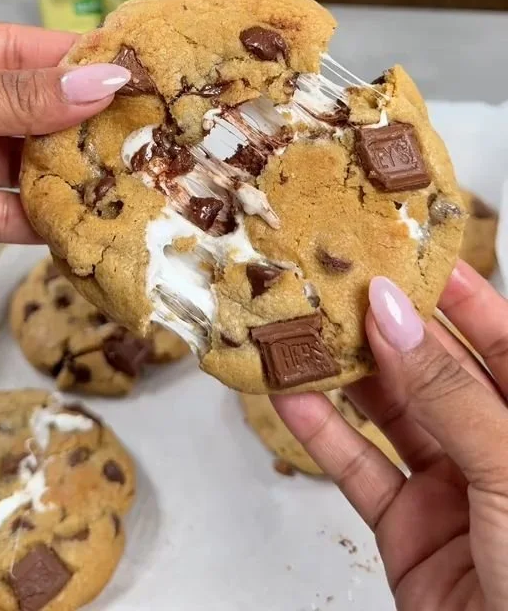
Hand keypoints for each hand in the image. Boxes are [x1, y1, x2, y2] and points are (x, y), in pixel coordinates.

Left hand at [0, 20, 129, 244]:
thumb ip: (12, 96)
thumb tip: (98, 84)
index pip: (23, 50)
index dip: (80, 60)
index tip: (139, 71)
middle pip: (34, 110)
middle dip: (90, 121)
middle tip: (153, 129)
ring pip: (26, 166)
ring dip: (76, 174)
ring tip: (135, 176)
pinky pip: (4, 217)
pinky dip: (44, 222)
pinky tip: (89, 220)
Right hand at [274, 259, 507, 610]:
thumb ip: (449, 391)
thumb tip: (396, 314)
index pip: (500, 337)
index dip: (455, 291)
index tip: (406, 249)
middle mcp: (497, 444)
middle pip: (435, 368)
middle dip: (387, 324)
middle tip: (339, 278)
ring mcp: (453, 487)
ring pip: (391, 413)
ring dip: (346, 372)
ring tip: (303, 326)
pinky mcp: (409, 530)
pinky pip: (361, 471)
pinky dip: (324, 435)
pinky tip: (293, 398)